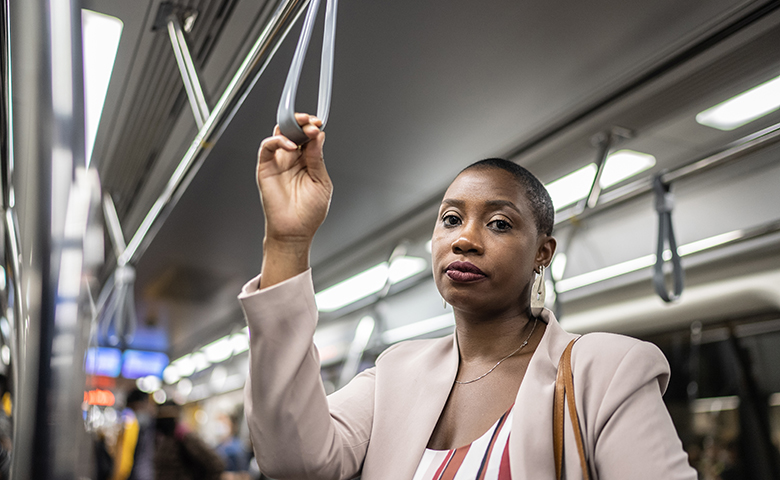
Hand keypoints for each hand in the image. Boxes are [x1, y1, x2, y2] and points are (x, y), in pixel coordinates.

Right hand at [256, 113, 331, 286]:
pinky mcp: (265, 168)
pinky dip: (277, 141)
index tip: (320, 125)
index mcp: (307, 161)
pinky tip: (289, 146)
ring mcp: (278, 162)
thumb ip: (317, 159)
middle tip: (311, 123)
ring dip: (290, 126)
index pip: (308, 137)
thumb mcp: (321, 182)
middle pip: (294, 131)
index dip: (313, 128)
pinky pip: (267, 147)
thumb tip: (319, 136)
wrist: (295, 231)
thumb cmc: (309, 212)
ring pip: (280, 134)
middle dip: (303, 122)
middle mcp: (292, 159)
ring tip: (303, 129)